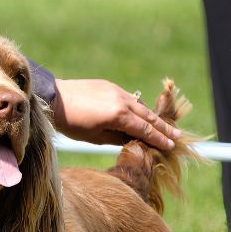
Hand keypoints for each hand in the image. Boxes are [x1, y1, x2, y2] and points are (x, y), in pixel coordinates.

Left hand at [51, 79, 180, 149]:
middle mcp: (122, 101)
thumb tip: (133, 139)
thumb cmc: (71, 124)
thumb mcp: (95, 137)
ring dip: (152, 116)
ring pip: (140, 105)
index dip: (158, 139)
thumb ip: (117, 137)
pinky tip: (142, 114)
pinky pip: (130, 98)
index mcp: (118, 116)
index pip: (144, 129)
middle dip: (163, 127)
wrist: (54, 98)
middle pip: (148, 116)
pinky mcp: (110, 86)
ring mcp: (116, 91)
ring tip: (163, 126)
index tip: (170, 146)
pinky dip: (138, 107)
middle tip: (177, 136)